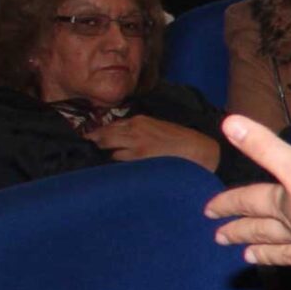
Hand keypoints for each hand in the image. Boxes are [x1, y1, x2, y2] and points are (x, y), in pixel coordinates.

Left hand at [86, 115, 219, 170]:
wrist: (201, 151)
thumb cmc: (184, 142)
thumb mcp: (160, 128)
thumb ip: (141, 131)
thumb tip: (122, 138)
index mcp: (139, 120)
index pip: (110, 126)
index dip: (100, 134)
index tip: (93, 140)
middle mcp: (133, 129)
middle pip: (103, 135)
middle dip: (95, 142)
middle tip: (90, 150)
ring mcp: (134, 144)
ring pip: (106, 147)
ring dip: (103, 154)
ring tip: (100, 160)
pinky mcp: (138, 158)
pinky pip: (117, 160)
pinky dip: (113, 163)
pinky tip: (113, 169)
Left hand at [205, 115, 290, 289]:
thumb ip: (265, 146)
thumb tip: (228, 122)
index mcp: (283, 206)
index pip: (251, 201)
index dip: (230, 202)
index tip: (209, 210)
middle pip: (263, 230)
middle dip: (243, 231)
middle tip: (221, 237)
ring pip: (286, 253)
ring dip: (268, 255)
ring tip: (251, 259)